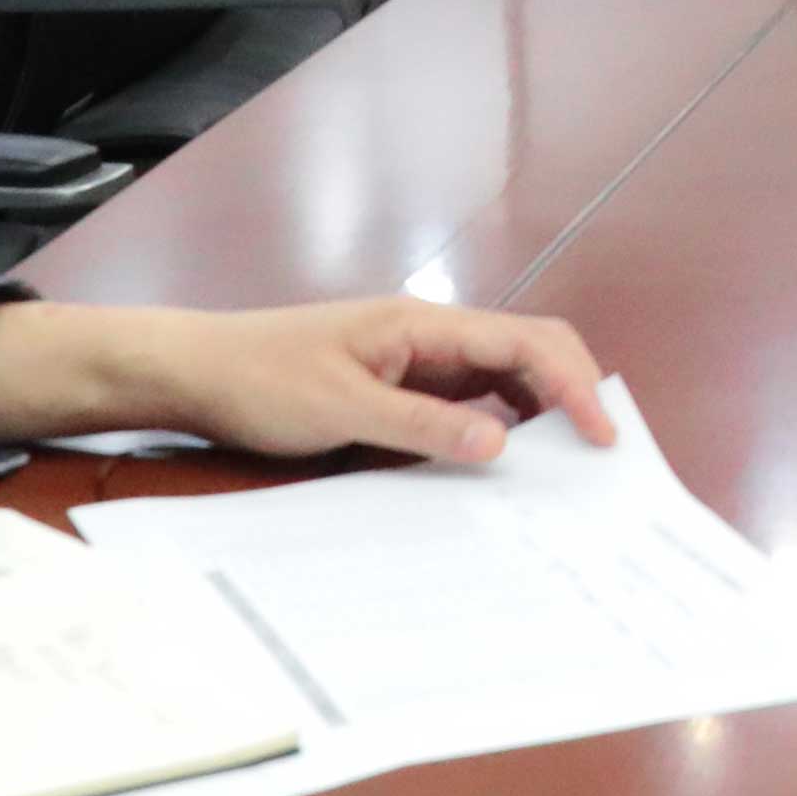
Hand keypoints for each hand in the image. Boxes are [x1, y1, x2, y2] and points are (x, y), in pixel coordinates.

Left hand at [0, 296, 620, 463]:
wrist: (194, 370)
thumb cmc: (260, 379)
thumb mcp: (339, 407)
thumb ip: (422, 424)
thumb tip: (502, 442)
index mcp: (423, 325)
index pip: (525, 343)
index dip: (575, 384)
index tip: (602, 436)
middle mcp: (429, 336)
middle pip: (526, 352)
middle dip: (573, 393)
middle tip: (600, 455)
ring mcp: (414, 361)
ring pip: (500, 379)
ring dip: (538, 414)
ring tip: (563, 470)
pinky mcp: (396, 387)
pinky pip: (464, 402)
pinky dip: (495, 428)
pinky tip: (500, 468)